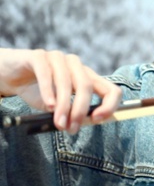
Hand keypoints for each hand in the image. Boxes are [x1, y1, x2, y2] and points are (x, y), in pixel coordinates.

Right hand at [0, 48, 120, 132]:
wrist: (8, 75)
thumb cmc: (36, 91)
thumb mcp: (56, 106)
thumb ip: (68, 113)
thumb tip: (76, 126)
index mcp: (87, 77)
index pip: (111, 89)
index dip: (110, 105)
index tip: (98, 120)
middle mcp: (76, 65)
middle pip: (87, 86)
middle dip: (80, 110)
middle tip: (71, 128)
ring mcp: (59, 58)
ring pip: (68, 82)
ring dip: (64, 106)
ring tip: (58, 122)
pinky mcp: (39, 56)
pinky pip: (47, 73)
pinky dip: (49, 91)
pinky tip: (49, 105)